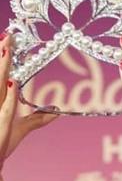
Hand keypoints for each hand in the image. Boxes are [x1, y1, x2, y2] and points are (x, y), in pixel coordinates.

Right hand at [0, 34, 57, 171]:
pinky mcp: (0, 123)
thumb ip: (38, 119)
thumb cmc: (1, 146)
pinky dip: (8, 95)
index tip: (8, 39)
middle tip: (8, 34)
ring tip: (6, 48)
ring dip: (1, 67)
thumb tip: (57, 111)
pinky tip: (13, 82)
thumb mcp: (20, 129)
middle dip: (0, 54)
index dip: (2, 58)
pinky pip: (4, 108)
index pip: (0, 75)